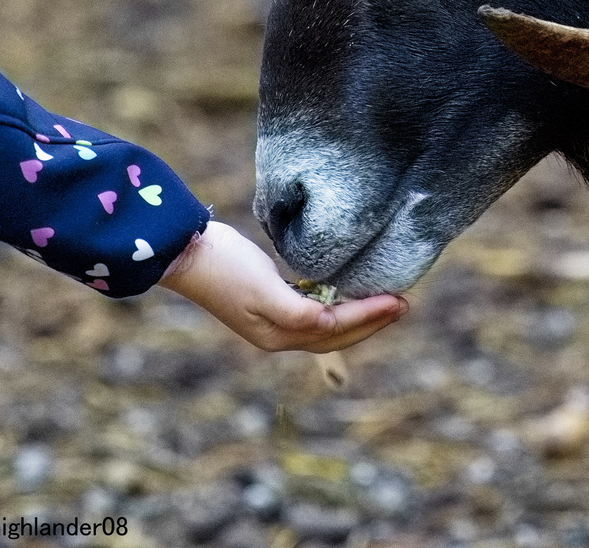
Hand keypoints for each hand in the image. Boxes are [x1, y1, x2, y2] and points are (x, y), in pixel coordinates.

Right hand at [158, 221, 406, 351]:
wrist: (184, 252)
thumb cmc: (224, 267)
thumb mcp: (262, 289)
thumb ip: (297, 312)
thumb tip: (327, 326)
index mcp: (277, 337)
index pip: (336, 330)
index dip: (370, 317)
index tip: (399, 300)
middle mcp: (278, 335)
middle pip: (336, 337)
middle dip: (372, 322)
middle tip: (404, 304)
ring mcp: (273, 321)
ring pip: (327, 328)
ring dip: (358, 317)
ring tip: (387, 302)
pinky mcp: (270, 302)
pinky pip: (315, 312)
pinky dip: (338, 306)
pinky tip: (349, 294)